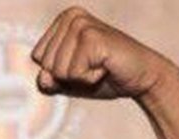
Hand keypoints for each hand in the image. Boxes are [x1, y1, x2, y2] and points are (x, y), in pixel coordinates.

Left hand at [30, 7, 176, 100]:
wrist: (141, 78)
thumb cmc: (104, 77)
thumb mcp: (68, 82)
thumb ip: (48, 81)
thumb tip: (43, 77)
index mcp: (62, 20)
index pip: (37, 58)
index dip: (58, 73)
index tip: (83, 65)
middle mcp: (71, 17)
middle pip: (46, 65)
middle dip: (68, 76)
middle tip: (93, 67)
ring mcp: (82, 25)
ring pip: (57, 71)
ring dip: (79, 78)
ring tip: (100, 66)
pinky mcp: (93, 38)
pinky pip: (73, 74)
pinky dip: (90, 80)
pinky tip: (105, 68)